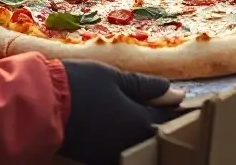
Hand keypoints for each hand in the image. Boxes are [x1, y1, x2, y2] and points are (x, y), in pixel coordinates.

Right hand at [57, 60, 184, 164]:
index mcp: (141, 123)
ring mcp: (115, 153)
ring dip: (149, 128)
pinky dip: (130, 135)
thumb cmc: (79, 85)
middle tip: (174, 107)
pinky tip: (127, 123)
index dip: (182, 107)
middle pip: (159, 133)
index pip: (172, 117)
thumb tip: (176, 93)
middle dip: (169, 120)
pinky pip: (125, 146)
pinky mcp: (99, 157)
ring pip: (142, 141)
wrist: (40, 106)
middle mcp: (132, 143)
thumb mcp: (114, 78)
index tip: (194, 101)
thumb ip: (147, 86)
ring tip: (151, 112)